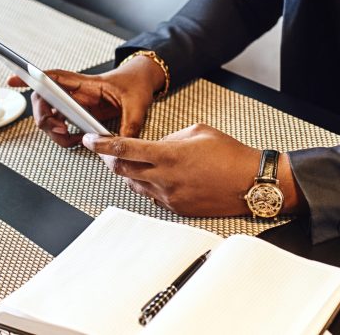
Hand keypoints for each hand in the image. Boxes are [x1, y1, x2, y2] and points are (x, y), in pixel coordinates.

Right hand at [8, 56, 165, 146]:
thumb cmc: (137, 86)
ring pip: (50, 115)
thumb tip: (120, 146)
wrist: (142, 82)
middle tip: (60, 131)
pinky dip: (63, 136)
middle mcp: (77, 93)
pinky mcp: (80, 114)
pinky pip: (61, 124)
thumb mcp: (138, 105)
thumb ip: (129, 126)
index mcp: (87, 84)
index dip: (33, 78)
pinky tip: (76, 141)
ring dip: (53, 131)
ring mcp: (77, 104)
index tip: (15, 78)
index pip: (55, 78)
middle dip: (43, 118)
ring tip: (71, 139)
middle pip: (44, 101)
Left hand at [81, 123, 304, 216]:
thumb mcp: (198, 131)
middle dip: (109, 158)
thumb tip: (156, 146)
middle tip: (105, 149)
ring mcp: (169, 196)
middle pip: (121, 169)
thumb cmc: (230, 154)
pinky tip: (154, 176)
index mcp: (169, 154)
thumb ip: (170, 137)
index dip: (101, 143)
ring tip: (131, 161)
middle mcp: (164, 178)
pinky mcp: (177, 209)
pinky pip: (152, 196)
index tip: (89, 139)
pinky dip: (146, 184)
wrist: (250, 183)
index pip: (124, 148)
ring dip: (128, 172)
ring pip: (134, 184)